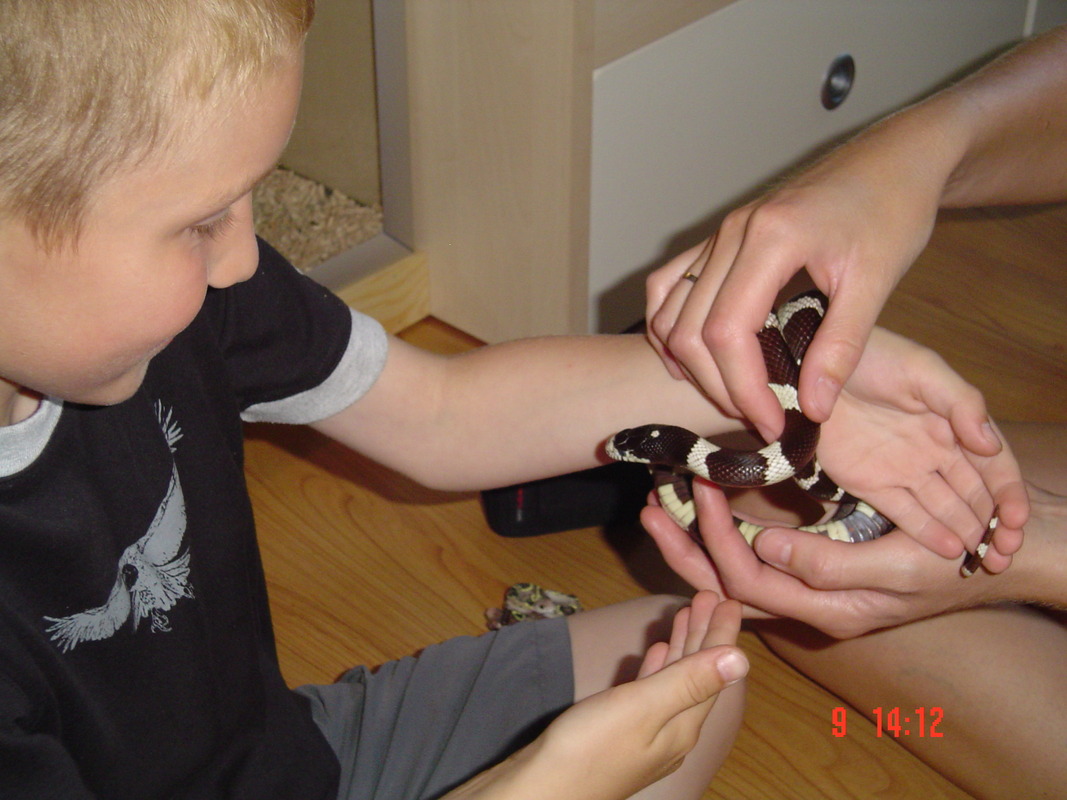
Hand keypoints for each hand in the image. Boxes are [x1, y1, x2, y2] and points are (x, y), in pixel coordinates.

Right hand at [449, 593, 746, 799]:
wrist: (541, 789)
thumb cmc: (588, 747)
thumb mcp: (642, 708)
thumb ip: (689, 682)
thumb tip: (742, 660)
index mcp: (683, 726)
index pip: (713, 672)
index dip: (721, 634)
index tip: (730, 600)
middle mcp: (672, 733)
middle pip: (696, 675)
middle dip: (703, 634)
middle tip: (709, 597)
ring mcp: (647, 736)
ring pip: (674, 680)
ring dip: (682, 645)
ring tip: (686, 614)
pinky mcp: (621, 734)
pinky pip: (651, 690)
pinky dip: (657, 667)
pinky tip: (656, 652)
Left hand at [644, 482, 1007, 638]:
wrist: (991, 553)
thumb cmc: (951, 563)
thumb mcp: (898, 567)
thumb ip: (831, 564)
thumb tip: (766, 548)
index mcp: (824, 609)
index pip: (747, 581)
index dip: (716, 539)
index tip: (701, 487)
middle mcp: (806, 601)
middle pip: (724, 586)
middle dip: (683, 548)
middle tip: (649, 505)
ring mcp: (806, 584)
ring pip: (732, 573)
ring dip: (693, 541)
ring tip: (659, 505)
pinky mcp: (811, 564)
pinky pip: (753, 557)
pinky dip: (722, 534)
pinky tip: (703, 506)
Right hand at [645, 123, 946, 442]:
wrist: (894, 157)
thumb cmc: (893, 210)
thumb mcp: (877, 282)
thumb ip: (840, 347)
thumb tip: (813, 409)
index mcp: (769, 238)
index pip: (727, 331)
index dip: (742, 388)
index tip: (774, 423)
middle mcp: (732, 233)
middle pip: (690, 329)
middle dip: (718, 385)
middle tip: (761, 418)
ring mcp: (720, 233)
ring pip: (671, 312)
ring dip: (691, 363)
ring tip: (735, 395)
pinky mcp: (720, 238)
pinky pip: (670, 287)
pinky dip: (671, 327)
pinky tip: (694, 359)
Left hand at [817, 327, 1027, 563]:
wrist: (814, 363)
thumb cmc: (874, 358)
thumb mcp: (924, 370)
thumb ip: (961, 403)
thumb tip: (991, 445)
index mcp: (954, 424)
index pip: (994, 466)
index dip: (1009, 494)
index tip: (1019, 521)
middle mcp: (934, 452)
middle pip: (973, 495)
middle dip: (993, 525)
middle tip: (1005, 555)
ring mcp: (902, 469)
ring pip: (942, 508)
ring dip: (964, 533)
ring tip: (981, 560)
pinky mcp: (868, 482)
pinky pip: (903, 511)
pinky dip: (926, 531)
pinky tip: (947, 549)